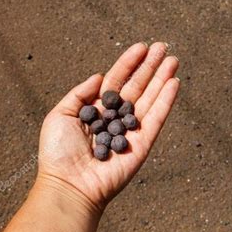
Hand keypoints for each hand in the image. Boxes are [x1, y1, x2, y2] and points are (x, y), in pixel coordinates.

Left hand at [36, 42, 179, 211]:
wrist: (70, 184)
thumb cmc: (58, 152)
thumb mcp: (60, 114)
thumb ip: (80, 93)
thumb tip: (100, 77)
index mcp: (96, 110)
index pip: (116, 80)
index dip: (129, 63)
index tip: (141, 46)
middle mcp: (115, 117)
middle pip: (137, 86)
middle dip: (150, 66)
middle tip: (163, 47)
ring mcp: (131, 130)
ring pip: (150, 98)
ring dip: (162, 78)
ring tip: (173, 60)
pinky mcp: (143, 144)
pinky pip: (157, 118)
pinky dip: (166, 101)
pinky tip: (173, 83)